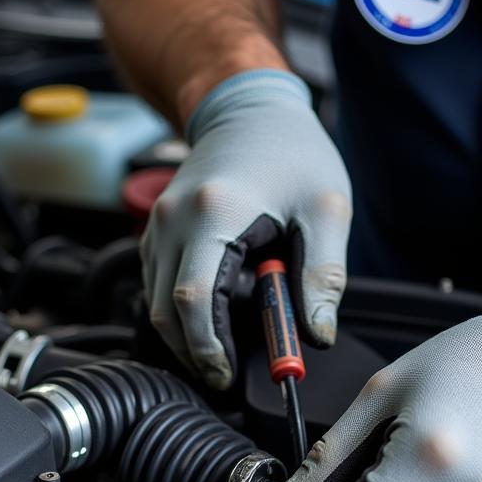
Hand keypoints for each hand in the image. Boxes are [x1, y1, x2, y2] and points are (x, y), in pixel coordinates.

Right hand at [142, 69, 351, 388]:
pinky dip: (178, 312)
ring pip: (154, 303)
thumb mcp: (326, 208)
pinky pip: (156, 285)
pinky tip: (213, 319)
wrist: (248, 104)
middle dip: (194, 352)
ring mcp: (158, 224)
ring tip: (225, 347)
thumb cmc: (292, 150)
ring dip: (185, 335)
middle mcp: (173, 219)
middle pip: (165, 311)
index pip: (194, 299)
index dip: (208, 348)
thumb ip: (324, 275)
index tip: (227, 376)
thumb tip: (317, 335)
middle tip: (226, 375)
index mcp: (214, 212)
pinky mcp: (157, 229)